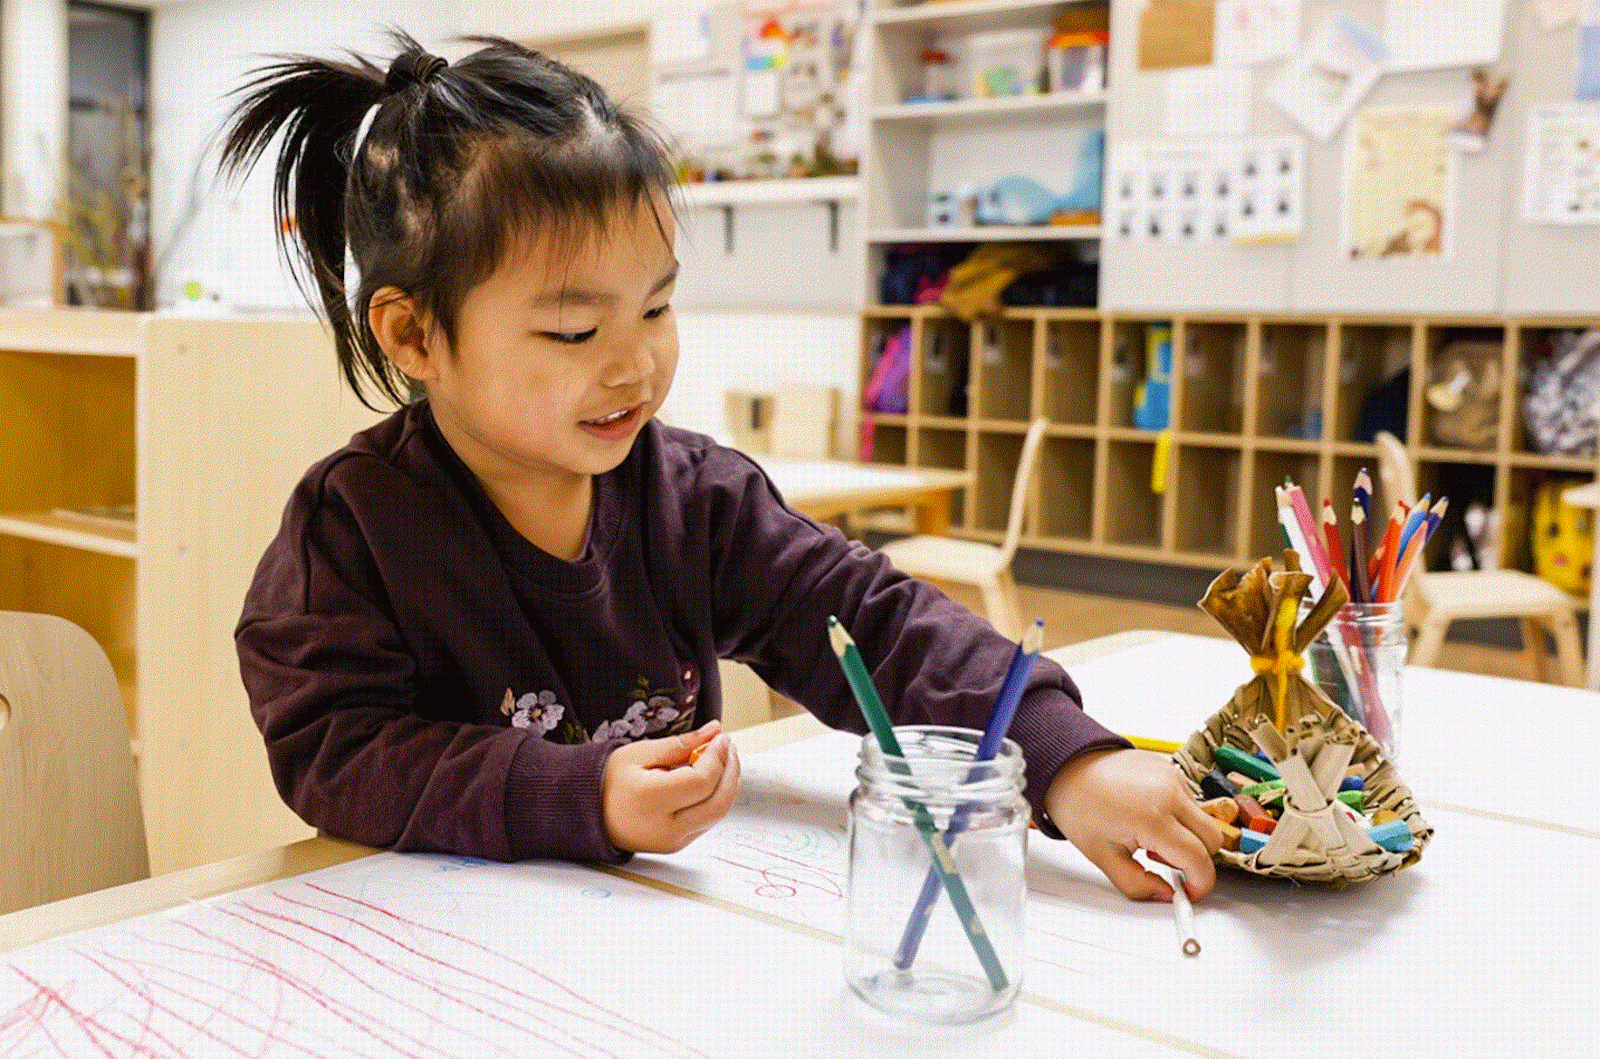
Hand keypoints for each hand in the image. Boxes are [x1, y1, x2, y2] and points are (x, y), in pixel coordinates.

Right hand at [602, 720, 740, 853]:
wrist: (587, 813)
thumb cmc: (608, 780)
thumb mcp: (640, 753)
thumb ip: (681, 743)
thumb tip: (714, 731)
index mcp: (650, 800)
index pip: (701, 781)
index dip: (718, 757)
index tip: (721, 737)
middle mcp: (664, 827)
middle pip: (718, 802)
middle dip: (731, 771)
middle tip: (727, 747)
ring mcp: (672, 841)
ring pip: (717, 814)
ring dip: (727, 785)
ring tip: (721, 759)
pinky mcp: (677, 845)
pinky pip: (707, 821)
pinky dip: (715, 797)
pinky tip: (710, 777)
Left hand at [1044, 748, 1220, 901]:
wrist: (1066, 767)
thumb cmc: (1078, 805)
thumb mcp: (1102, 857)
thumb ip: (1137, 885)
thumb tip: (1166, 895)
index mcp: (1153, 818)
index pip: (1199, 859)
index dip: (1199, 884)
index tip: (1188, 892)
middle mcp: (1170, 793)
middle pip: (1214, 838)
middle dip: (1197, 860)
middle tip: (1162, 861)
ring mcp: (1173, 776)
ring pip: (1203, 819)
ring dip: (1187, 836)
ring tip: (1149, 836)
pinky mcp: (1171, 767)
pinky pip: (1190, 800)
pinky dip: (1179, 815)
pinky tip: (1149, 816)